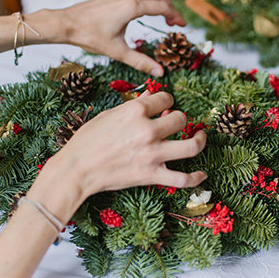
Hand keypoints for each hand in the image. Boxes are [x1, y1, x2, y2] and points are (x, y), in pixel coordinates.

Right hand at [29, 92, 206, 218]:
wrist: (76, 169)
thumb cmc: (86, 141)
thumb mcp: (108, 115)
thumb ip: (132, 107)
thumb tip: (149, 98)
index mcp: (135, 111)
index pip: (166, 99)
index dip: (167, 101)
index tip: (165, 106)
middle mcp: (148, 130)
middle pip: (181, 118)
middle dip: (180, 118)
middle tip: (176, 122)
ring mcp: (153, 154)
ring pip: (191, 146)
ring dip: (200, 140)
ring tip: (200, 137)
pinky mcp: (152, 175)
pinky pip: (183, 179)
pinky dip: (196, 178)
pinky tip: (202, 174)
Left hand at [36, 0, 184, 74]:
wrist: (67, 24)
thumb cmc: (90, 37)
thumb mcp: (117, 52)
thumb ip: (140, 62)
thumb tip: (160, 73)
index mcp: (132, 7)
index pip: (162, 7)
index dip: (175, 15)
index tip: (181, 26)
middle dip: (170, 5)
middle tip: (174, 21)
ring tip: (164, 5)